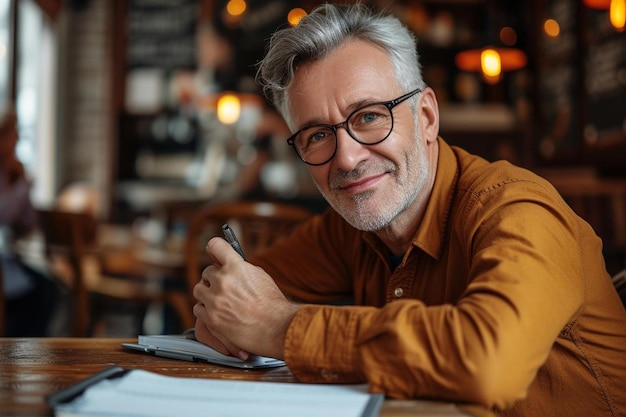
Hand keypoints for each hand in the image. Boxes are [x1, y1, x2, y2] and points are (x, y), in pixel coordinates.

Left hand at [192, 237, 298, 358]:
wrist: (276, 327)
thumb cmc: (272, 303)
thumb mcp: (260, 276)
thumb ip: (241, 268)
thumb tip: (229, 265)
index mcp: (236, 267)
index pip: (215, 246)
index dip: (215, 249)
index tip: (214, 253)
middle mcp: (223, 280)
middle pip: (207, 272)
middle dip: (215, 278)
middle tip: (225, 286)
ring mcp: (215, 300)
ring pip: (199, 289)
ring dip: (208, 293)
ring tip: (220, 300)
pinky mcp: (211, 318)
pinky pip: (198, 308)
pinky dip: (205, 310)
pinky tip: (217, 312)